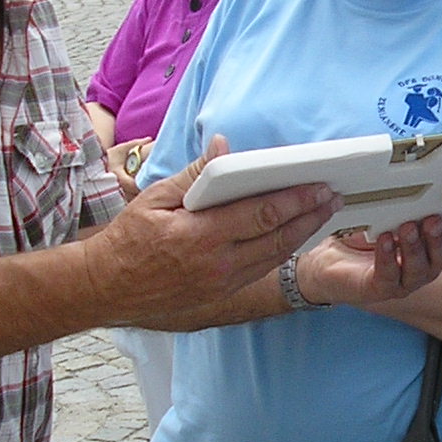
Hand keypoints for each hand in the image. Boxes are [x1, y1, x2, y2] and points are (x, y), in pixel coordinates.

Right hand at [92, 137, 337, 326]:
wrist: (107, 288)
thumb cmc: (129, 239)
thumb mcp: (155, 197)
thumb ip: (195, 174)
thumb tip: (223, 147)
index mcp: (200, 236)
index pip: (260, 215)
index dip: (295, 200)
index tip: (318, 186)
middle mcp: (217, 264)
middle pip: (277, 239)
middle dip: (310, 217)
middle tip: (333, 198)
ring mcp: (221, 284)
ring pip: (274, 258)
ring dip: (302, 235)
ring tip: (323, 214)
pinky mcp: (221, 294)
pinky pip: (260, 270)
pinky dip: (281, 251)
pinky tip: (293, 235)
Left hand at [302, 214, 441, 306]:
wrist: (333, 255)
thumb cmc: (369, 232)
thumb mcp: (396, 212)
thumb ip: (417, 203)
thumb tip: (432, 178)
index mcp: (435, 249)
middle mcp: (425, 267)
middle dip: (440, 239)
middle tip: (433, 221)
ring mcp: (404, 281)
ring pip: (419, 269)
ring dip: (414, 247)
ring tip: (406, 228)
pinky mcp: (380, 288)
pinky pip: (388, 276)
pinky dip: (387, 257)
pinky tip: (384, 241)